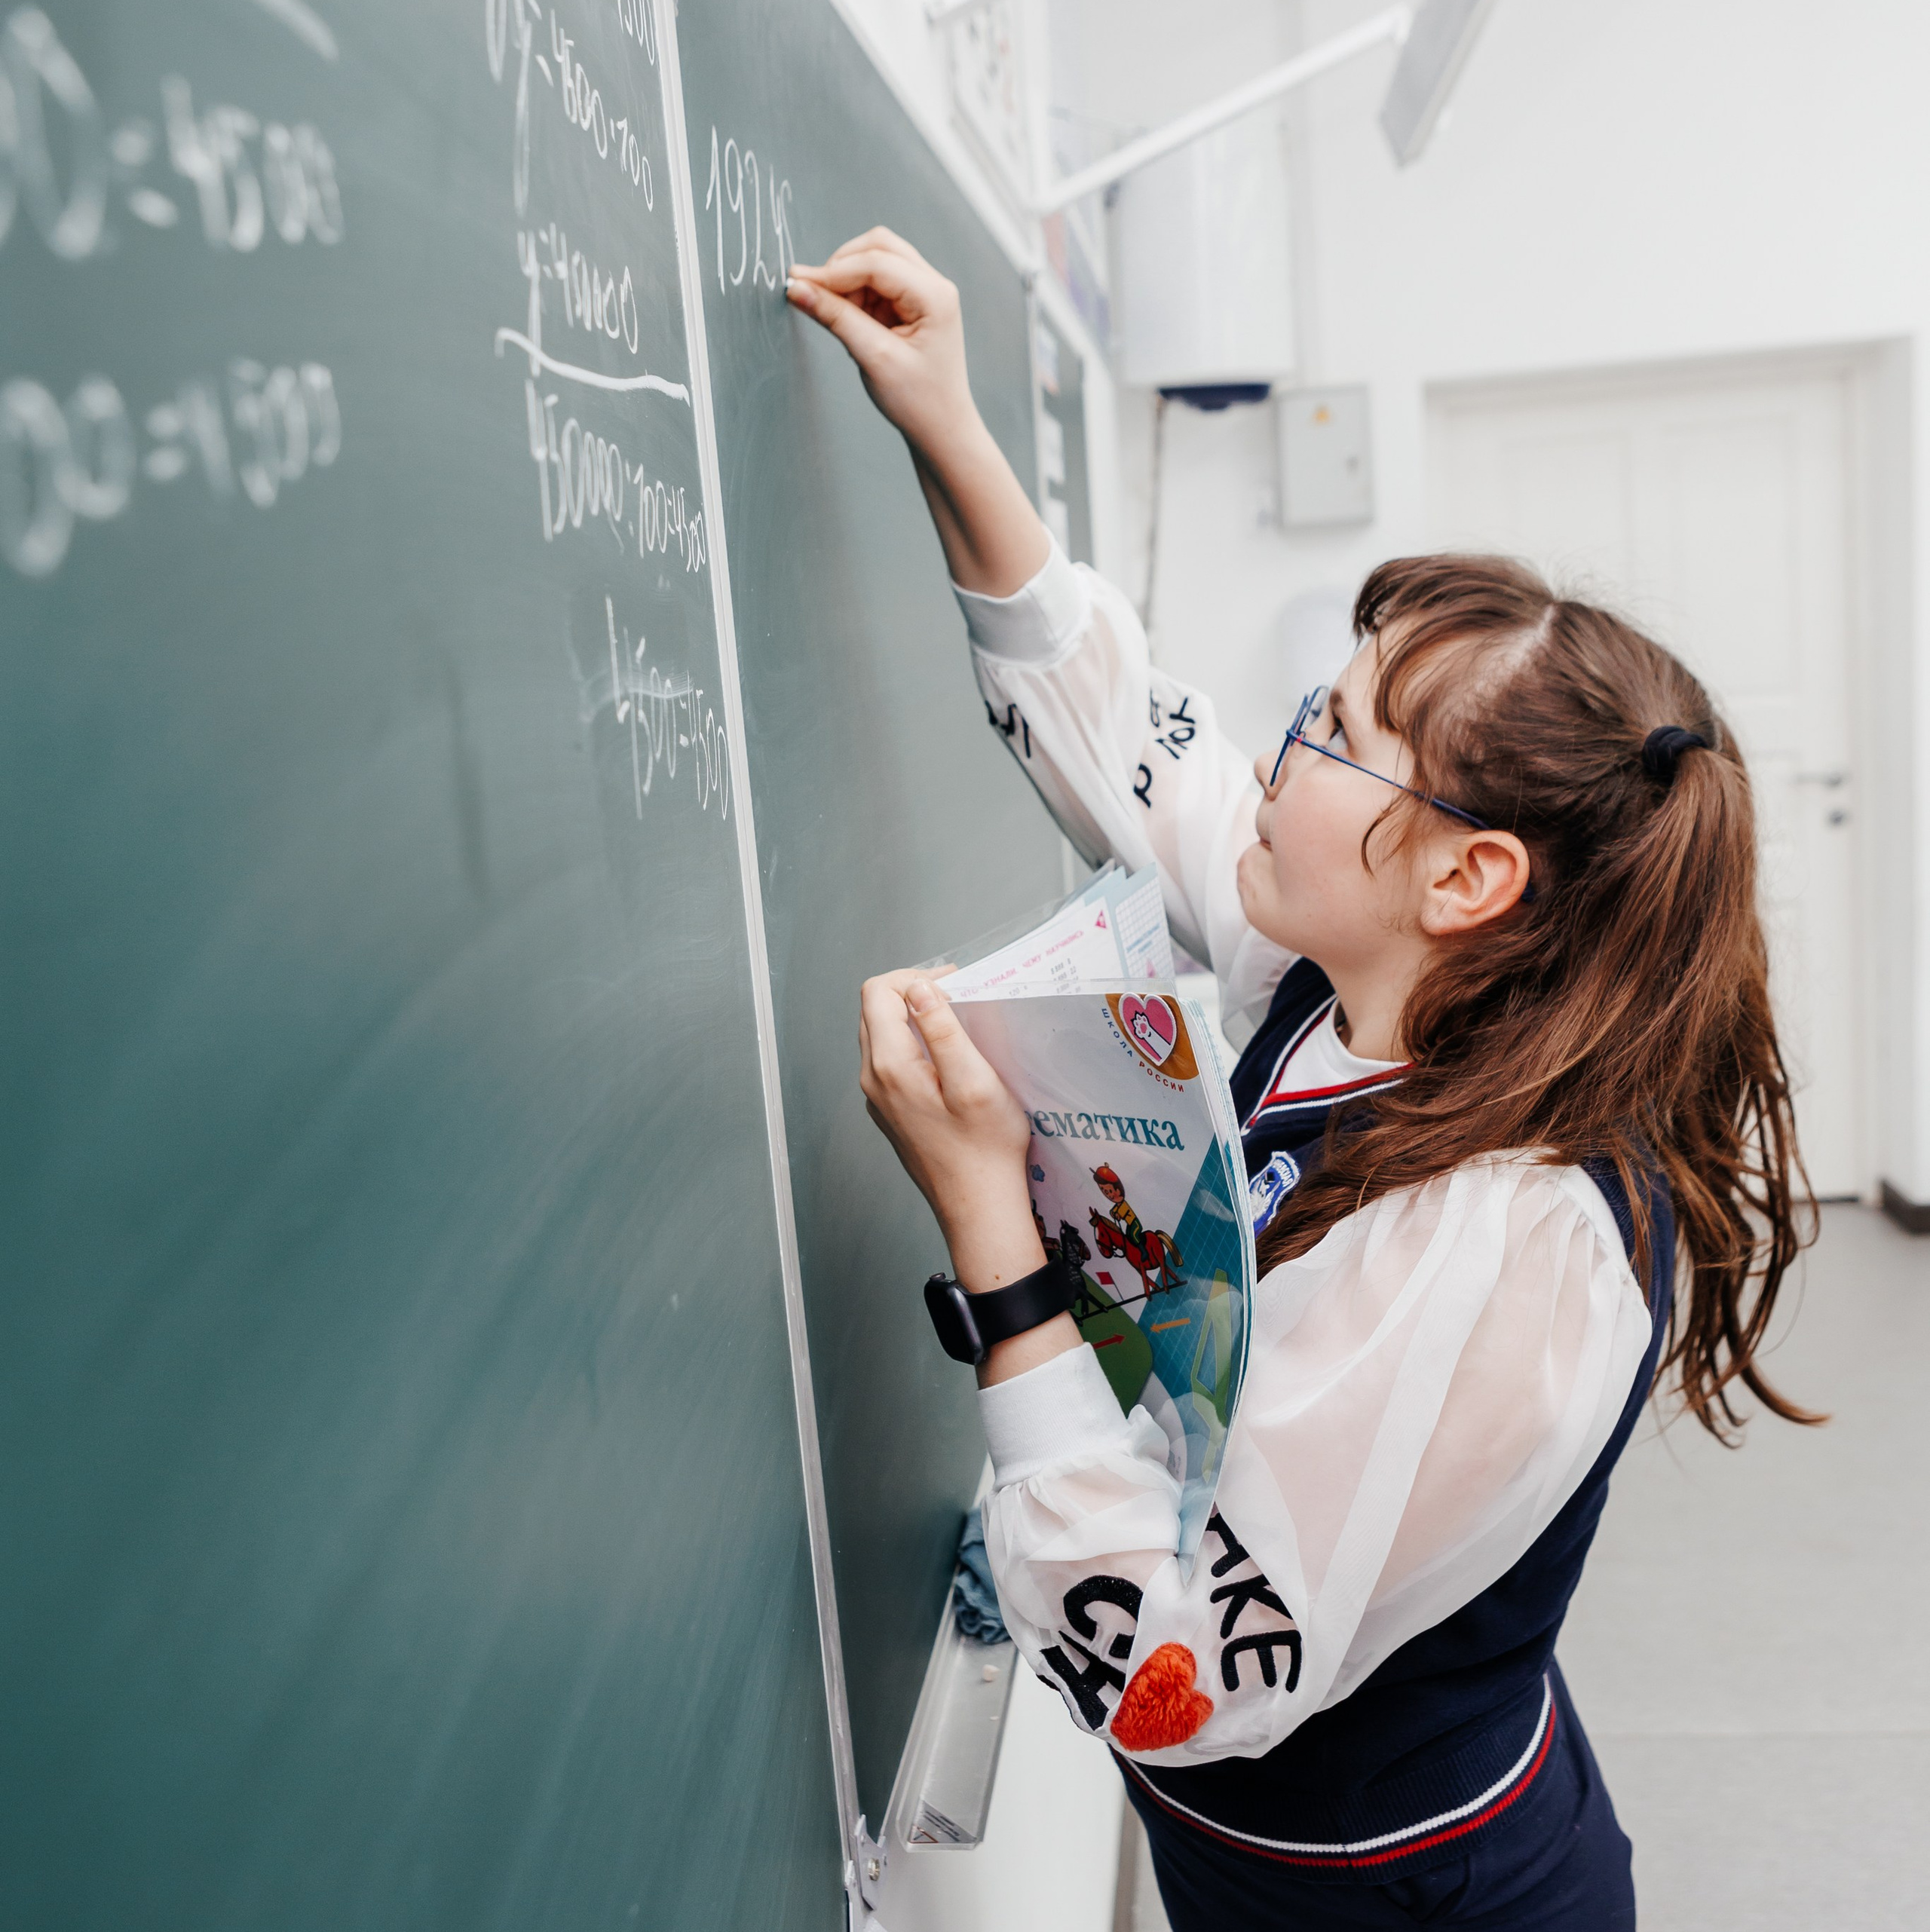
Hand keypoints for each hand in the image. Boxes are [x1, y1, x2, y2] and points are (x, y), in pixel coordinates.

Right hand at [786, 228, 1047, 594]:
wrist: (941, 428)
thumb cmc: (919, 401)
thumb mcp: (874, 359)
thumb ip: (836, 318)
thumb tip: (798, 288)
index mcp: (935, 296)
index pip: (876, 263)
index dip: (833, 271)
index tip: (798, 283)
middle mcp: (934, 285)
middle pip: (878, 247)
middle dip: (841, 266)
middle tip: (810, 292)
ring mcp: (924, 292)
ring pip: (875, 261)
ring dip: (846, 281)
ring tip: (833, 315)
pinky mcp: (911, 304)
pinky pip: (876, 283)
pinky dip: (854, 293)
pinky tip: (847, 319)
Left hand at [858, 970, 1043, 1292]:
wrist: (978, 1207)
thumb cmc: (985, 1151)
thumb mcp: (974, 1081)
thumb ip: (942, 1030)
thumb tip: (920, 989)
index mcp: (890, 1067)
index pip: (879, 992)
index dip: (915, 977)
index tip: (954, 986)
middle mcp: (873, 1080)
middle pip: (875, 1010)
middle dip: (913, 992)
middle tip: (959, 998)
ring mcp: (878, 1098)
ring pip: (881, 1035)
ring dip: (914, 1018)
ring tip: (957, 1023)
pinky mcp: (890, 1111)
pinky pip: (890, 1062)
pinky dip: (914, 1045)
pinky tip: (948, 1058)